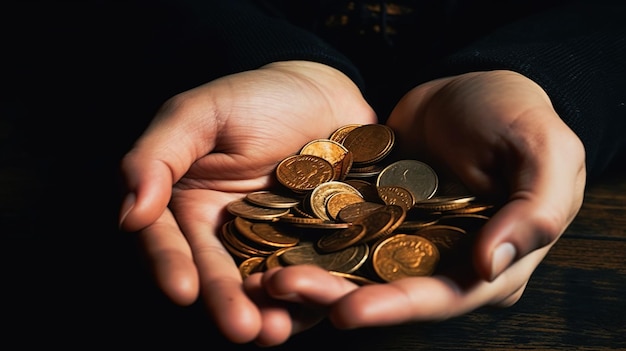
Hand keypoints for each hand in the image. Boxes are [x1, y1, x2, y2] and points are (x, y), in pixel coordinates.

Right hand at [118, 61, 376, 342]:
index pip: (171, 242)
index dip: (172, 266)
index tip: (182, 290)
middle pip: (219, 275)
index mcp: (188, 205)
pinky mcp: (314, 247)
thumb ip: (157, 157)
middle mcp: (225, 234)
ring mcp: (272, 245)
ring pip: (263, 285)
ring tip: (277, 329)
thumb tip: (131, 213)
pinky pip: (312, 275)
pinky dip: (314, 293)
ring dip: (270, 310)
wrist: (321, 94)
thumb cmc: (254, 97)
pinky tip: (322, 307)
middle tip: (241, 328)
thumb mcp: (198, 114)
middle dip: (226, 303)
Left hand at [249, 70, 585, 343]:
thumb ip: (535, 210)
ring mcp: (405, 238)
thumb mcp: (546, 152)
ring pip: (357, 266)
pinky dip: (311, 238)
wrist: (472, 83)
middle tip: (285, 289)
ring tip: (269, 275)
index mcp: (492, 263)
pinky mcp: (375, 213)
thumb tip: (491, 264)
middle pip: (389, 290)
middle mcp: (443, 260)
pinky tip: (274, 239)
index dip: (397, 307)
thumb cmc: (517, 115)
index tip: (349, 310)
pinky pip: (341, 230)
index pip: (444, 297)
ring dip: (315, 272)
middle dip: (338, 294)